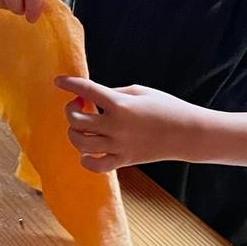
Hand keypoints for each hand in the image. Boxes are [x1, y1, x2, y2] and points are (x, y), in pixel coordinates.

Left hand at [54, 75, 204, 172]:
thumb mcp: (140, 91)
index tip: (59, 80)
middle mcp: (116, 126)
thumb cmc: (166, 107)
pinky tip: (88, 149)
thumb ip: (114, 93)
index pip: (87, 90)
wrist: (187, 133)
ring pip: (80, 143)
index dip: (69, 84)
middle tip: (79, 104)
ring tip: (82, 124)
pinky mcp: (123, 160)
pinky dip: (86, 158)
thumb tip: (93, 97)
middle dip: (71, 109)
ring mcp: (118, 146)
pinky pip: (95, 165)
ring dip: (74, 131)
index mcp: (121, 105)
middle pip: (77, 120)